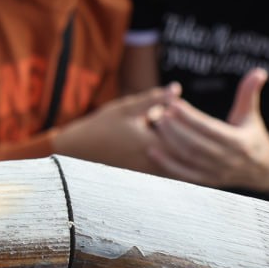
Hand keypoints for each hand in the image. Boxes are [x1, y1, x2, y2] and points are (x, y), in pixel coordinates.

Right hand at [53, 83, 179, 172]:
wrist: (79, 150)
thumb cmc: (102, 126)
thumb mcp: (126, 108)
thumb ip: (154, 99)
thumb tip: (176, 88)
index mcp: (151, 142)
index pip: (185, 136)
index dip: (189, 124)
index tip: (186, 113)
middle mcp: (153, 162)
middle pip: (186, 154)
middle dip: (189, 139)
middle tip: (188, 126)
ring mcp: (149, 173)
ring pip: (179, 166)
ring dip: (183, 153)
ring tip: (178, 139)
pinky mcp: (145, 179)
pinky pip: (168, 173)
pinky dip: (174, 163)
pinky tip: (170, 152)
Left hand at [147, 68, 268, 190]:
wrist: (265, 170)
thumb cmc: (253, 135)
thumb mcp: (251, 114)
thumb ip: (249, 93)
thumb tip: (259, 71)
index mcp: (239, 142)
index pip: (209, 128)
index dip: (190, 117)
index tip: (173, 103)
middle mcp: (228, 160)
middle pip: (196, 144)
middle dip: (176, 128)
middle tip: (160, 112)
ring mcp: (218, 173)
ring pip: (189, 158)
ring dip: (170, 142)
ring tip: (156, 124)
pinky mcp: (209, 181)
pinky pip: (185, 175)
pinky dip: (168, 165)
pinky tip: (152, 151)